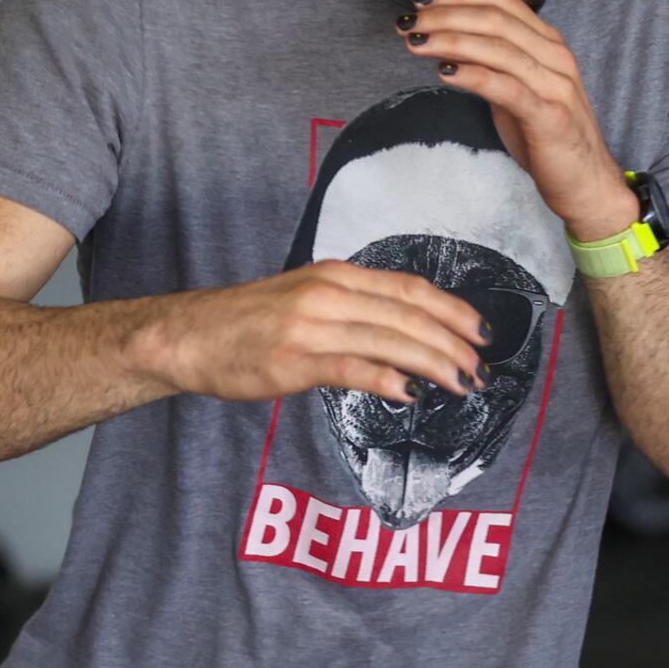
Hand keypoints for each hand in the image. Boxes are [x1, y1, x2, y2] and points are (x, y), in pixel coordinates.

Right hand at [146, 262, 492, 405]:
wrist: (187, 335)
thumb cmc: (247, 323)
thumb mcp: (305, 299)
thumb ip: (353, 310)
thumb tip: (403, 336)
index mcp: (334, 275)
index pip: (408, 288)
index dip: (451, 310)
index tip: (481, 332)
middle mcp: (327, 293)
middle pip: (407, 314)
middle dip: (452, 343)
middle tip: (480, 369)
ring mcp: (309, 326)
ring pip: (388, 340)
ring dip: (432, 363)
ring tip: (460, 384)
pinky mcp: (292, 360)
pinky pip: (350, 367)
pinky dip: (384, 378)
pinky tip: (409, 392)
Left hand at [398, 0, 638, 240]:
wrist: (586, 183)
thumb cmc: (546, 137)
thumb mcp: (519, 90)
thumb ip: (493, 64)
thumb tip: (448, 42)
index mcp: (548, 43)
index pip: (501, 0)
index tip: (421, 0)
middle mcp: (555, 56)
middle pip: (495, 18)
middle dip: (445, 15)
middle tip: (407, 21)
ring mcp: (555, 85)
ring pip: (498, 47)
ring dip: (450, 40)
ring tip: (415, 42)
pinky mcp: (550, 116)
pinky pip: (507, 87)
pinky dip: (473, 75)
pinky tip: (444, 72)